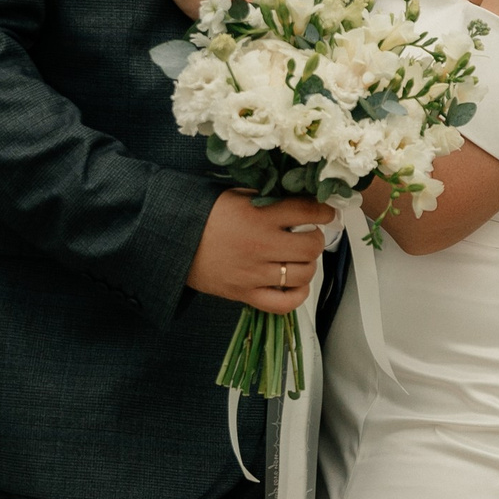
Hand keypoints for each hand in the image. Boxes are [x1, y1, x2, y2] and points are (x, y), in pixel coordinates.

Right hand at [188, 192, 333, 313]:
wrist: (173, 241)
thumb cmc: (205, 215)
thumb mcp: (236, 196)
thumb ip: (267, 198)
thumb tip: (299, 199)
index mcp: (259, 215)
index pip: (307, 212)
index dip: (324, 212)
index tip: (326, 213)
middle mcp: (261, 245)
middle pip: (311, 246)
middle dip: (316, 240)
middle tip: (308, 236)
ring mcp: (255, 273)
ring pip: (303, 274)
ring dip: (308, 265)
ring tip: (299, 259)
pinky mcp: (246, 294)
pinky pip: (284, 303)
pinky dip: (298, 295)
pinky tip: (295, 284)